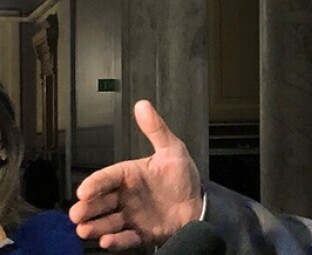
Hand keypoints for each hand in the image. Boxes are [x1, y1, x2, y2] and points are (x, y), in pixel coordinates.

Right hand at [69, 100, 203, 250]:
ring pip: (107, 222)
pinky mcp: (140, 233)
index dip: (94, 184)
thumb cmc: (182, 176)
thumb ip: (156, 129)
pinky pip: (125, 238)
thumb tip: (143, 105)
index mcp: (129, 175)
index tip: (83, 190)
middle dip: (87, 208)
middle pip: (100, 202)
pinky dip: (115, 241)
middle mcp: (126, 196)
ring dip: (95, 226)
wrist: (198, 204)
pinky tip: (107, 242)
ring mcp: (131, 216)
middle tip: (77, 213)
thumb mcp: (172, 149)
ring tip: (85, 230)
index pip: (107, 178)